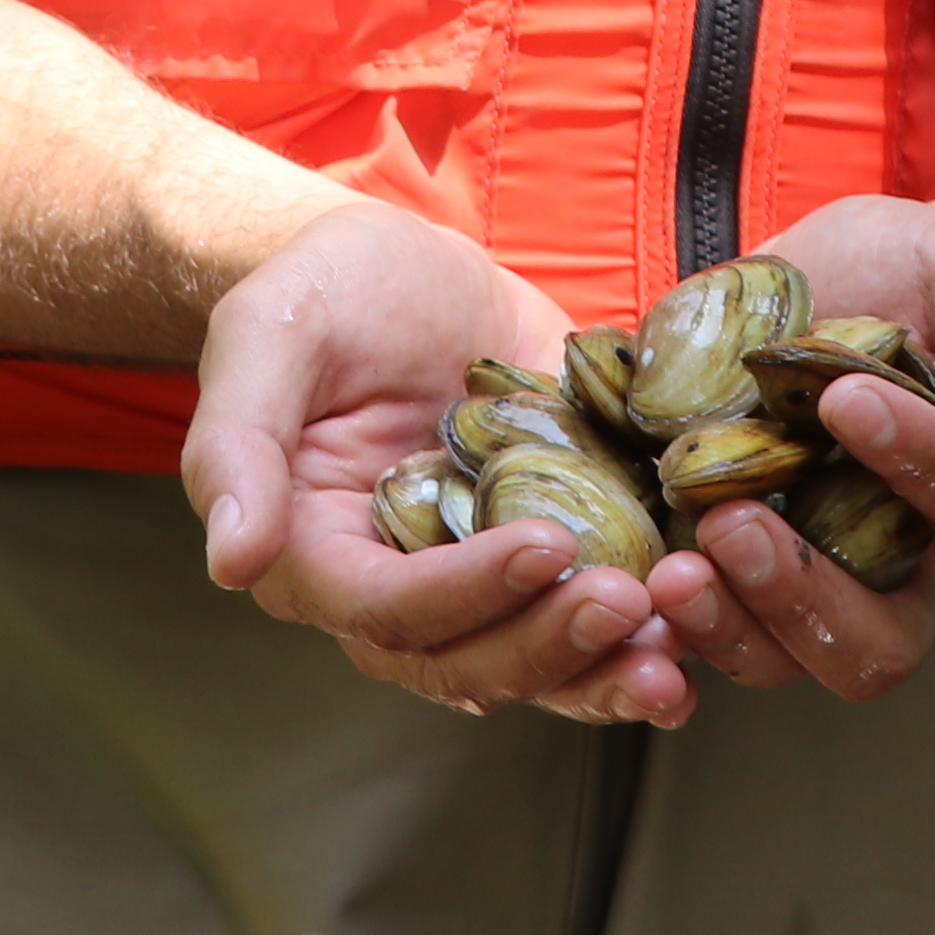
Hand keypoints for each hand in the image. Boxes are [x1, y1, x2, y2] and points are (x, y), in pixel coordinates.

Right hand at [185, 199, 696, 728]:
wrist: (405, 265)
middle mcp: (397, 588)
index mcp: (316, 554)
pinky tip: (702, 623)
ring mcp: (478, 575)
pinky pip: (587, 618)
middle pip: (468, 660)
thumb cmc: (323, 290)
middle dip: (553, 644)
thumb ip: (237, 444)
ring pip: (536, 662)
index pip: (388, 609)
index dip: (466, 593)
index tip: (547, 547)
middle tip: (635, 601)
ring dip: (607, 668)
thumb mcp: (269, 336)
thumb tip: (232, 561)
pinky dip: (643, 636)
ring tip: (681, 643)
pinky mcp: (550, 547)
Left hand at [644, 196, 934, 702]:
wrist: (841, 275)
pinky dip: (667, 628)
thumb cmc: (923, 274)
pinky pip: (706, 633)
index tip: (846, 396)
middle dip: (806, 596)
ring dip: (725, 624)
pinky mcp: (736, 570)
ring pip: (787, 658)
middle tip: (735, 524)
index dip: (915, 458)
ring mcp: (817, 579)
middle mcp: (909, 566)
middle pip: (881, 641)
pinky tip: (633, 588)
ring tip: (673, 568)